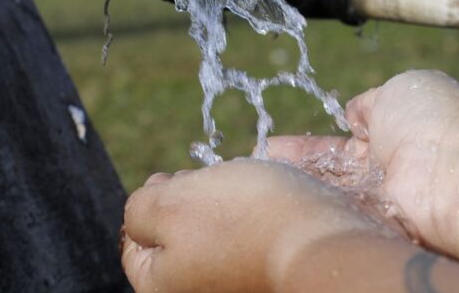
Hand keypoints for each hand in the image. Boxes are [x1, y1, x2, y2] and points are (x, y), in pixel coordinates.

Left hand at [121, 159, 393, 292]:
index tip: (169, 177)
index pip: (134, 245)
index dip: (148, 202)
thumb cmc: (243, 220)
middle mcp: (199, 292)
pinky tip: (265, 201)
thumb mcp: (170, 203)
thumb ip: (139, 208)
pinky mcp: (266, 277)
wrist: (324, 242)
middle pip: (175, 241)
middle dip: (186, 202)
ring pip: (213, 237)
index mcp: (162, 287)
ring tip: (239, 186)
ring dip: (221, 207)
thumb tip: (140, 212)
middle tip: (205, 179)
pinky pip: (247, 242)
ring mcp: (234, 286)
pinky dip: (250, 219)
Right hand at [267, 70, 458, 252]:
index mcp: (393, 134)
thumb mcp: (398, 90)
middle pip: (328, 174)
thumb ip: (371, 103)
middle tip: (254, 168)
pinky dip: (305, 209)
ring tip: (253, 184)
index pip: (339, 145)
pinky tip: (272, 204)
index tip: (272, 146)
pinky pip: (334, 217)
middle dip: (292, 171)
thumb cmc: (435, 120)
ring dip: (293, 189)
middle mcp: (385, 173)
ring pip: (327, 196)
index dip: (306, 146)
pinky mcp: (375, 228)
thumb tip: (355, 111)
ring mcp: (379, 203)